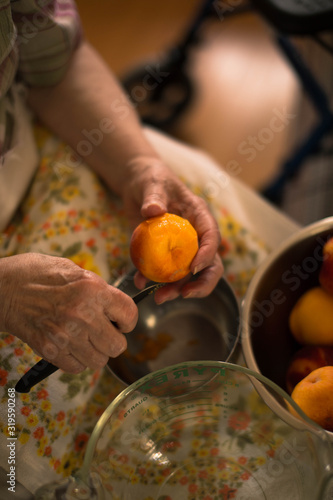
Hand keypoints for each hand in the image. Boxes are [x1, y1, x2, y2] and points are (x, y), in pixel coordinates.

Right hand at [0, 254, 137, 372]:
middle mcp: (83, 314)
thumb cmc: (35, 273)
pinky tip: (70, 345)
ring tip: (84, 339)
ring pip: (98, 360)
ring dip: (95, 352)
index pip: (130, 314)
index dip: (128, 320)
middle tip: (103, 332)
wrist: (2, 288)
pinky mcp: (50, 350)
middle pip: (117, 345)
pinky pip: (77, 367)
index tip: (121, 321)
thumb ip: (95, 287)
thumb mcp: (72, 269)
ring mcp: (66, 335)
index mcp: (93, 290)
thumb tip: (112, 303)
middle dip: (113, 340)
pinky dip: (76, 360)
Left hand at [122, 157, 222, 302]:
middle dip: (201, 283)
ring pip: (187, 274)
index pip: (211, 237)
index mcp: (199, 216)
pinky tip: (140, 283)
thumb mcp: (153, 183)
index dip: (207, 254)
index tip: (194, 268)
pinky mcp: (162, 253)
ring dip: (176, 289)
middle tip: (185, 294)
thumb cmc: (151, 179)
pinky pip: (162, 271)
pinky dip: (152, 280)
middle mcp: (194, 235)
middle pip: (209, 264)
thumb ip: (154, 196)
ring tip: (159, 297)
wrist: (136, 185)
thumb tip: (152, 210)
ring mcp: (179, 247)